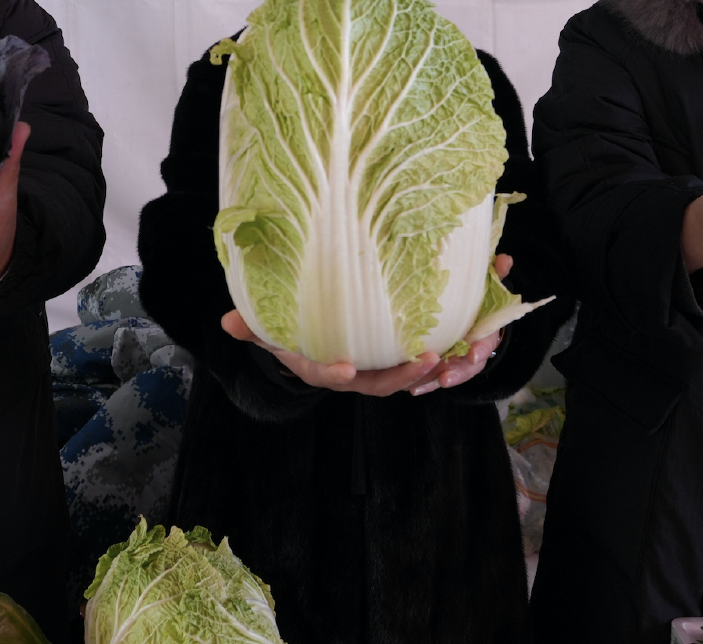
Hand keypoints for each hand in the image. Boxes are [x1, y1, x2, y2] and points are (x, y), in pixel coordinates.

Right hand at [220, 253, 509, 397]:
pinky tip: (477, 333)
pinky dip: (456, 349)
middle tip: (428, 359)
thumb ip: (254, 327)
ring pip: (417, 375)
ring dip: (443, 367)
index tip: (344, 368)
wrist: (325, 351)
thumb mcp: (275, 332)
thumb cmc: (301, 339)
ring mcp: (387, 370)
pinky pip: (434, 358)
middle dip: (407, 374)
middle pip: (386, 381)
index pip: (333, 375)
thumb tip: (225, 321)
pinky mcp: (408, 358)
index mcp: (330, 368)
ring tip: (464, 351)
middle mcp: (362, 375)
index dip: (337, 373)